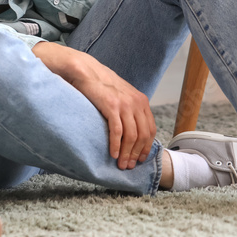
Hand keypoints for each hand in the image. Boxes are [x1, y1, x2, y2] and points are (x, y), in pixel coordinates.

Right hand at [32, 41, 155, 169]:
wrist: (86, 71)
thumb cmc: (101, 85)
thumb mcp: (122, 95)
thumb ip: (130, 109)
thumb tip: (132, 130)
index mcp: (141, 101)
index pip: (150, 129)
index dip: (146, 146)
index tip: (140, 159)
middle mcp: (137, 102)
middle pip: (143, 135)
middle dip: (136, 153)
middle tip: (129, 166)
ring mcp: (125, 104)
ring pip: (131, 136)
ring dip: (127, 153)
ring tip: (120, 164)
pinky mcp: (111, 106)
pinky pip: (117, 131)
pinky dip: (116, 145)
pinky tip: (113, 153)